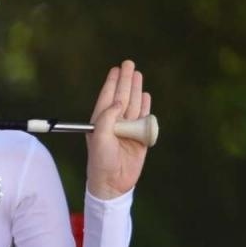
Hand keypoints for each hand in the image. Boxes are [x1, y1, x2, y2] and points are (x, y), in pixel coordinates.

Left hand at [86, 60, 151, 199]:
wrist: (113, 183)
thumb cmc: (101, 161)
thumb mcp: (99, 138)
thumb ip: (106, 118)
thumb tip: (118, 102)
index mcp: (101, 122)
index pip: (107, 97)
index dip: (111, 82)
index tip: (115, 69)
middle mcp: (114, 123)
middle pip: (122, 96)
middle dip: (125, 80)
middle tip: (129, 63)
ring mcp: (127, 129)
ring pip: (133, 104)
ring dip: (136, 89)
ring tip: (137, 75)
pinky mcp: (140, 138)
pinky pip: (144, 118)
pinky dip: (145, 107)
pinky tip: (146, 96)